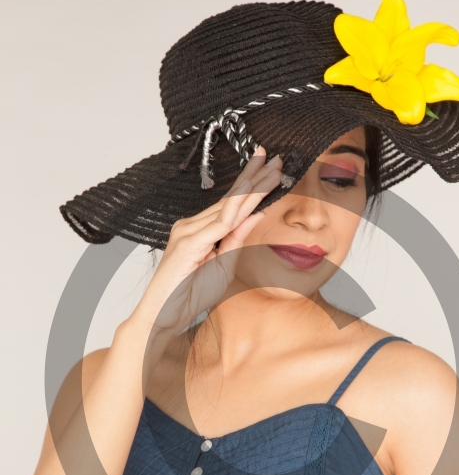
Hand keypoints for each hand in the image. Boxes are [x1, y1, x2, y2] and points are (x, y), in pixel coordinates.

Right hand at [129, 146, 281, 337]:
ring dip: (253, 188)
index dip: (252, 186)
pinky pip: (218, 224)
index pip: (231, 204)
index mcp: (201, 230)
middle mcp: (193, 225)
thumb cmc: (191, 294)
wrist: (165, 316)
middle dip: (255, 177)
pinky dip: (236, 210)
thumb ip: (238, 239)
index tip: (271, 169)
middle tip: (277, 158)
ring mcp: (188, 232)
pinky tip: (252, 196)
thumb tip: (257, 214)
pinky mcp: (188, 244)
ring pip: (228, 207)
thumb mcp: (225, 265)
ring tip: (273, 170)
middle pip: (230, 199)